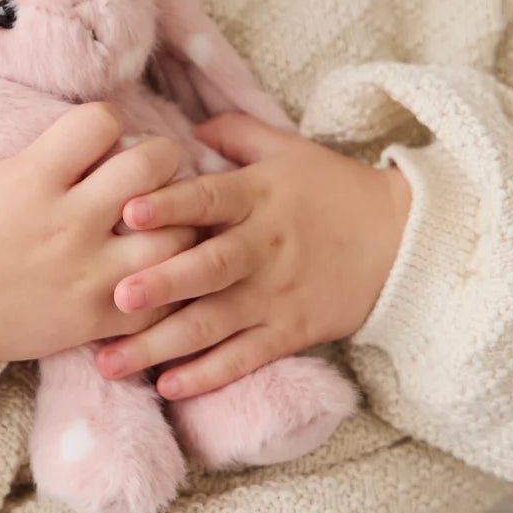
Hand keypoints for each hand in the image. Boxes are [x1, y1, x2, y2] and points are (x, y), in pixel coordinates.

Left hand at [92, 112, 412, 399]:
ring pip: (214, 323)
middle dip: (162, 284)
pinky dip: (208, 375)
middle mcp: (263, 247)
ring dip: (162, 344)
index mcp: (258, 197)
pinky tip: (168, 387)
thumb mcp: (289, 151)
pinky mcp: (291, 332)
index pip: (209, 199)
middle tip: (116, 297)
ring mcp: (276, 295)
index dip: (170, 205)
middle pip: (208, 268)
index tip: (129, 211)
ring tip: (111, 361)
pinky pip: (245, 358)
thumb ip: (236, 134)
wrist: (402, 240)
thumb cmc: (334, 190)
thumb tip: (185, 126)